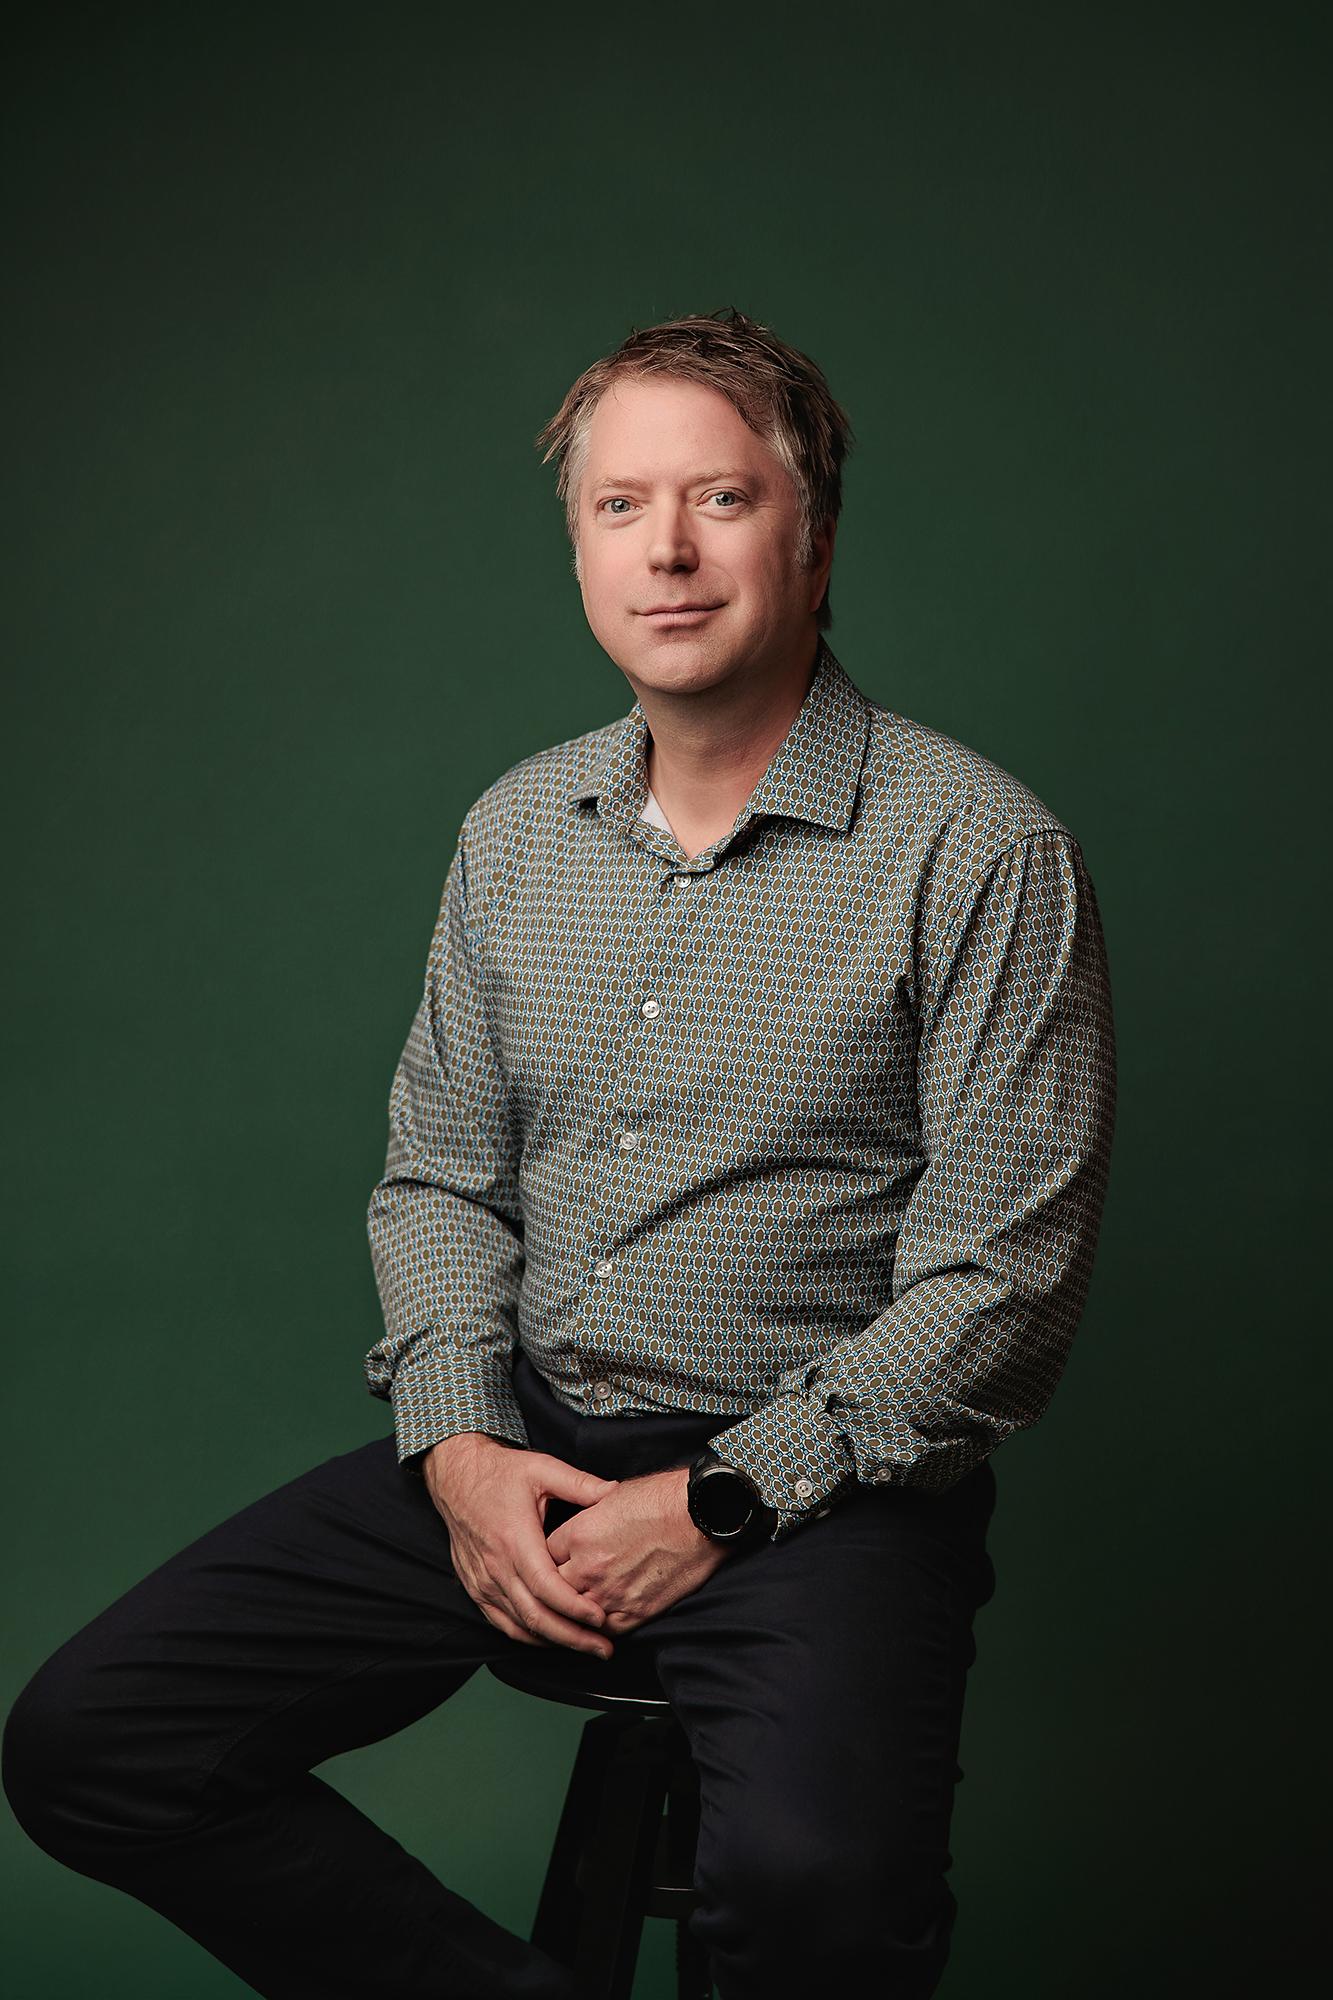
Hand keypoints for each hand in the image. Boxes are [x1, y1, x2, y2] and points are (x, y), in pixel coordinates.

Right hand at [424, 1432, 619, 1657]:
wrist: (455, 1476)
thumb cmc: (500, 1472)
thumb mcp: (542, 1468)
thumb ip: (580, 1484)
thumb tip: (615, 1491)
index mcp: (514, 1539)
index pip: (546, 1587)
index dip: (574, 1608)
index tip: (601, 1618)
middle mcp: (496, 1566)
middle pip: (535, 1616)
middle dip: (572, 1637)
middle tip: (603, 1648)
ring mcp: (482, 1581)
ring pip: (519, 1625)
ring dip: (553, 1641)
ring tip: (586, 1647)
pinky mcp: (475, 1587)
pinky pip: (502, 1622)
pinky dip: (527, 1636)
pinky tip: (551, 1639)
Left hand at [544, 1465, 731, 1635]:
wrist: (699, 1515)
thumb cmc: (660, 1498)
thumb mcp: (610, 1496)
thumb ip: (586, 1516)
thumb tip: (579, 1526)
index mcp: (578, 1535)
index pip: (543, 1557)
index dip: (546, 1559)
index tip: (551, 1561)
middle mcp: (589, 1568)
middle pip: (553, 1590)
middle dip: (553, 1588)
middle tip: (555, 1589)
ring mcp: (611, 1593)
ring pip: (574, 1616)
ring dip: (572, 1613)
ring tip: (569, 1612)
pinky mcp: (635, 1612)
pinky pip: (604, 1631)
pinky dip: (598, 1628)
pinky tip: (596, 1623)